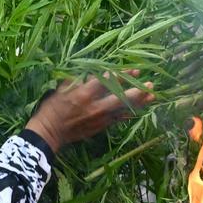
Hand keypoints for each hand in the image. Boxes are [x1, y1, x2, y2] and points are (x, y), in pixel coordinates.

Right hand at [25, 71, 153, 152]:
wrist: (49, 132)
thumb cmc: (53, 107)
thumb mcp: (61, 89)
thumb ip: (78, 79)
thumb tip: (93, 71)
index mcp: (84, 94)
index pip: (106, 82)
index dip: (121, 76)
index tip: (133, 70)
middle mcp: (95, 107)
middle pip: (121, 98)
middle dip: (136, 91)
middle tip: (150, 84)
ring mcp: (100, 119)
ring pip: (123, 109)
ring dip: (139, 103)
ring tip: (152, 96)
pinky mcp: (101, 127)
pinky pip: (119, 119)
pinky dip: (130, 113)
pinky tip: (140, 109)